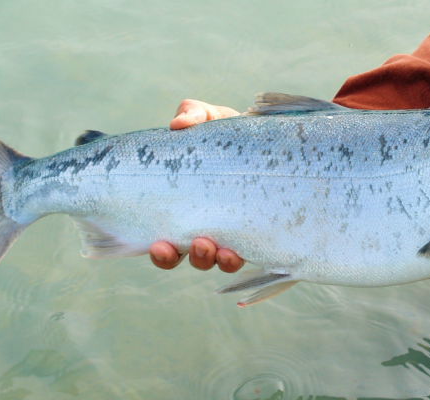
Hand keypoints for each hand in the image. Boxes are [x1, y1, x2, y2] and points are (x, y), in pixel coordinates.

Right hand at [149, 99, 244, 271]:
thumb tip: (178, 124)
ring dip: (212, 259)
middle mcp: (205, 225)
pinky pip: (246, 253)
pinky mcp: (257, 231)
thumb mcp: (210, 119)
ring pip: (216, 260)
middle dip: (189, 257)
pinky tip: (236, 251)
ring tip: (216, 250)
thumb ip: (192, 114)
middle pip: (188, 256)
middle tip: (196, 245)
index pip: (166, 238)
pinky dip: (237, 256)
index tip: (159, 244)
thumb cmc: (230, 133)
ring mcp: (231, 230)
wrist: (270, 139)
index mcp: (186, 207)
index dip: (161, 251)